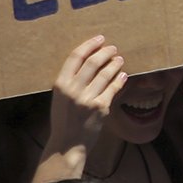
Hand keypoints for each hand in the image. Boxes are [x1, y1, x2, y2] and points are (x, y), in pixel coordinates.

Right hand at [48, 36, 126, 150]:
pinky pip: (113, 89)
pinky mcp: (101, 108)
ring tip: (119, 58)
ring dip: (114, 64)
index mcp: (59, 84)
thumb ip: (70, 82)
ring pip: (105, 74)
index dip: (88, 45)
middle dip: (105, 52)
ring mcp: (87, 99)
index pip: (75, 57)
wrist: (67, 144)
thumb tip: (88, 62)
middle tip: (113, 48)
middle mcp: (73, 90)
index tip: (98, 39)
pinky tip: (123, 75)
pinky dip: (119, 80)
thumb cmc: (63, 119)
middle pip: (92, 63)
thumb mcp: (59, 98)